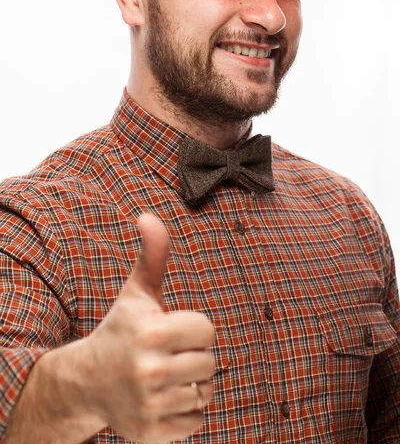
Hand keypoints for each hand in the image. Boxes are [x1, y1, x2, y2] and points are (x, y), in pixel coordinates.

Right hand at [85, 213, 214, 442]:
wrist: (87, 382)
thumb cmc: (121, 330)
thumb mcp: (136, 292)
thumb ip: (152, 254)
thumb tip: (147, 215)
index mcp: (152, 333)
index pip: (207, 330)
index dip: (193, 328)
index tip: (171, 329)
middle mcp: (152, 370)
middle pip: (210, 362)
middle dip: (193, 355)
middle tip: (166, 354)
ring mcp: (152, 404)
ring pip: (204, 391)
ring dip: (190, 383)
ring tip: (164, 376)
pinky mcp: (153, 432)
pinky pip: (197, 419)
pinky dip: (185, 410)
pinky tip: (162, 398)